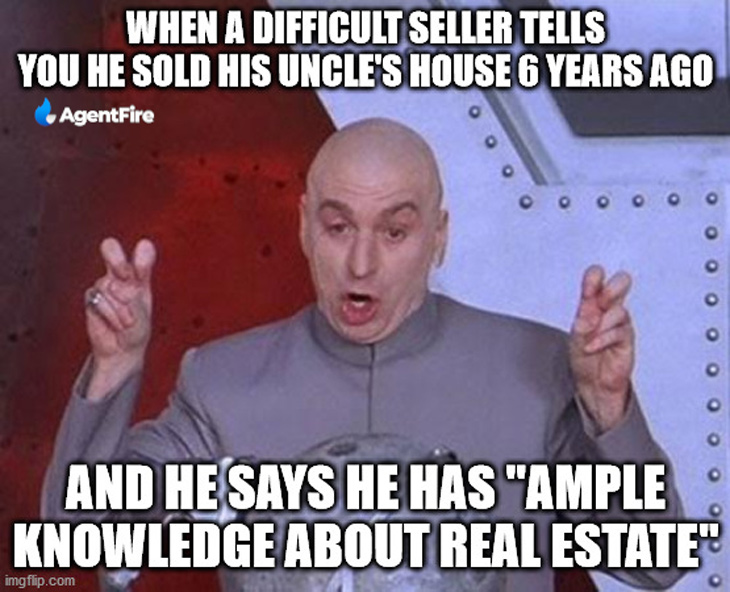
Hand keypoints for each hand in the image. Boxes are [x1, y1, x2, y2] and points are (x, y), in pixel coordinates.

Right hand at [84, 238, 155, 398]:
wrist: (121, 350)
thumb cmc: (136, 332)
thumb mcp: (144, 320)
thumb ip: (136, 305)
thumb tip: (124, 291)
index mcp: (140, 278)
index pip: (141, 258)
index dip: (141, 255)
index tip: (144, 247)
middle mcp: (121, 277)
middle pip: (111, 250)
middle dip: (116, 260)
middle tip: (123, 275)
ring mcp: (104, 285)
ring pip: (107, 284)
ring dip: (119, 308)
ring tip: (125, 322)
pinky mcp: (91, 296)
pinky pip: (97, 299)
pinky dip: (108, 314)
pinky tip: (113, 323)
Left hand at [569, 265, 634, 433]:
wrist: (592, 383)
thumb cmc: (584, 356)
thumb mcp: (575, 336)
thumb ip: (582, 323)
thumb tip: (585, 317)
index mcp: (592, 303)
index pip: (597, 279)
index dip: (595, 276)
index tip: (590, 282)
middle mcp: (608, 310)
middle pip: (621, 283)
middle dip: (611, 290)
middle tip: (599, 302)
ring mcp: (620, 324)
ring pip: (620, 310)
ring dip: (601, 323)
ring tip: (588, 336)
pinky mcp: (627, 339)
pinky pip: (619, 333)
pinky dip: (603, 339)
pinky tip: (592, 346)